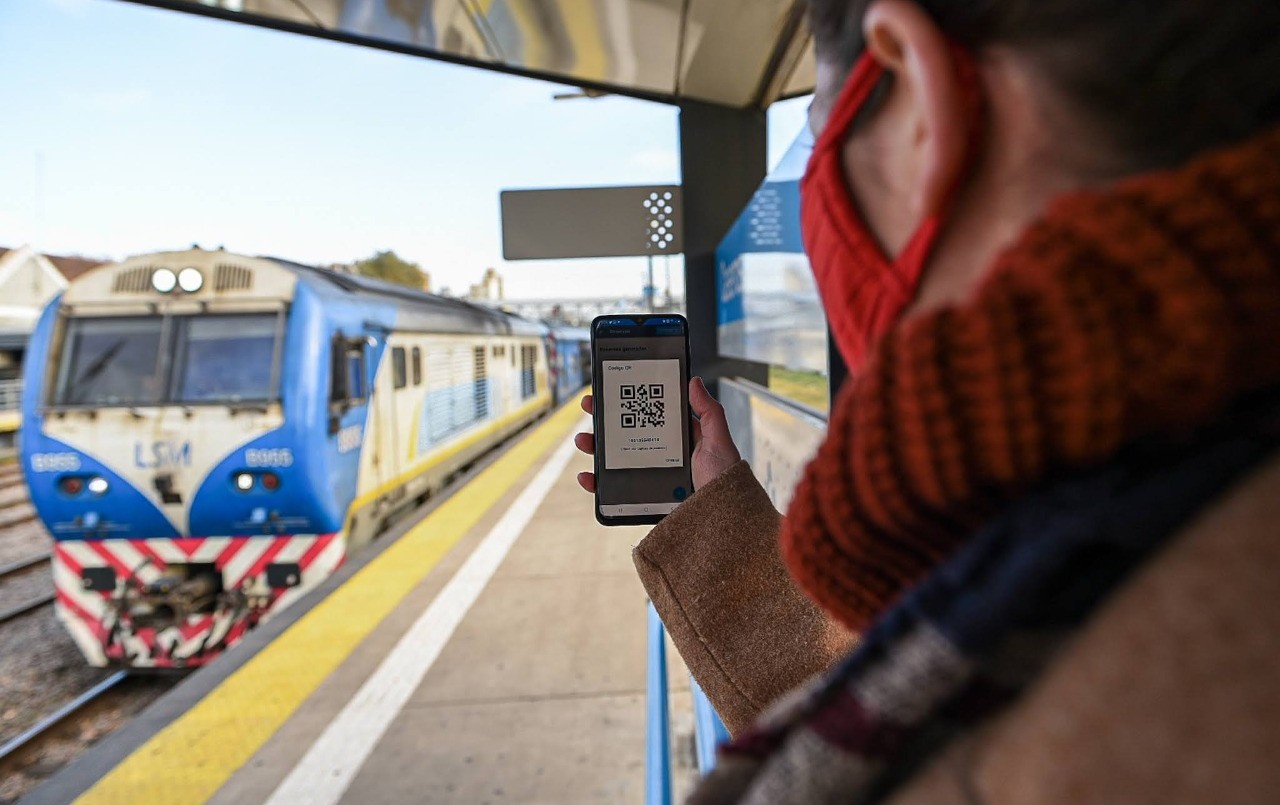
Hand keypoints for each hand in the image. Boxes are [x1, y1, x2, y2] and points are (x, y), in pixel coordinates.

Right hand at [573, 377, 741, 493]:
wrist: (723, 523)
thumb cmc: (727, 481)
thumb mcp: (719, 442)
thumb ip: (709, 412)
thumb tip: (693, 381)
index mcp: (678, 440)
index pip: (649, 415)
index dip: (630, 402)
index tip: (612, 389)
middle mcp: (661, 456)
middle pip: (627, 434)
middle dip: (605, 420)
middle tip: (590, 406)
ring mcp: (650, 478)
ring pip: (616, 459)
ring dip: (595, 448)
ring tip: (584, 440)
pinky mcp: (642, 499)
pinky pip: (614, 491)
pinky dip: (597, 484)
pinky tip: (587, 477)